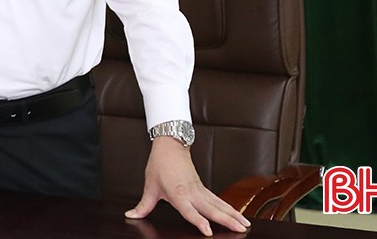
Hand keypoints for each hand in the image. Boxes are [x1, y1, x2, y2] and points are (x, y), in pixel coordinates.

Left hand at [124, 137, 251, 236]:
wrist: (170, 146)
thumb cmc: (159, 165)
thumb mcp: (149, 186)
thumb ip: (143, 205)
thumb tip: (131, 215)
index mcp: (177, 193)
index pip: (188, 210)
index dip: (198, 221)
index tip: (207, 230)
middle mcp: (192, 193)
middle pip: (211, 208)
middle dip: (226, 220)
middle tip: (240, 230)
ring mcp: (200, 190)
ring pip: (219, 204)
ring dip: (233, 215)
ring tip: (245, 225)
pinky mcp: (203, 189)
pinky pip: (219, 200)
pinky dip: (230, 209)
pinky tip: (240, 216)